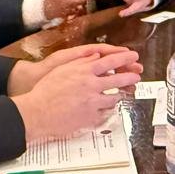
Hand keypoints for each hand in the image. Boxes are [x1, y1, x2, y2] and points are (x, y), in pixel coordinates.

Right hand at [9, 46, 141, 140]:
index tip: (134, 56)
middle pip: (118, 80)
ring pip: (114, 98)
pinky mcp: (91, 118)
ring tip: (122, 93)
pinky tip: (106, 108)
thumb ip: (81, 61)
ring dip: (119, 95)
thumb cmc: (46, 90)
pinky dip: (107, 109)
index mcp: (84, 71)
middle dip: (130, 77)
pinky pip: (105, 113)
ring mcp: (92, 103)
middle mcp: (91, 86)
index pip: (110, 61)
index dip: (124, 58)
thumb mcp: (62, 69)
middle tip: (137, 75)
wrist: (37, 113)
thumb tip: (96, 56)